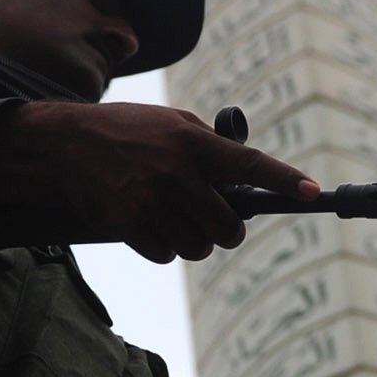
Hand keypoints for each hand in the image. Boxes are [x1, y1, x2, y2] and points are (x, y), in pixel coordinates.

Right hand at [4, 103, 318, 262]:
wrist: (64, 146)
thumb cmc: (124, 130)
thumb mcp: (170, 121)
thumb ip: (208, 143)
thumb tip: (243, 173)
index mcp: (192, 142)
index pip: (249, 164)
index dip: (284, 180)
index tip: (311, 192)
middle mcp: (177, 174)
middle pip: (228, 227)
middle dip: (227, 230)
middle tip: (218, 222)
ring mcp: (152, 203)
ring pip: (198, 247)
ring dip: (194, 241)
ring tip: (177, 220)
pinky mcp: (130, 226)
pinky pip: (166, 255)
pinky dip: (164, 247)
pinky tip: (150, 225)